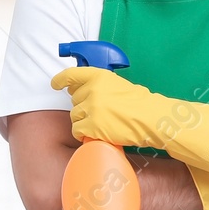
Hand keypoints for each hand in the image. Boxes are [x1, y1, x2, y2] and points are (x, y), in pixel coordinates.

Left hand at [51, 66, 208, 177]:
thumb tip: (82, 91)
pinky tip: (98, 133)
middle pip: (73, 100)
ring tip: (102, 123)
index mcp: (99, 76)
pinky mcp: (90, 125)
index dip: (61, 80)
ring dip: (84, 121)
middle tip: (99, 112)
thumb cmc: (141, 103)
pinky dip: (84, 134)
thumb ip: (100, 86)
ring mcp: (90, 108)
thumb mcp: (119, 86)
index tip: (55, 84)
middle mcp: (92, 90)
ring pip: (74, 117)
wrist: (152, 119)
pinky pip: (77, 131)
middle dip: (82, 107)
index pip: (72, 75)